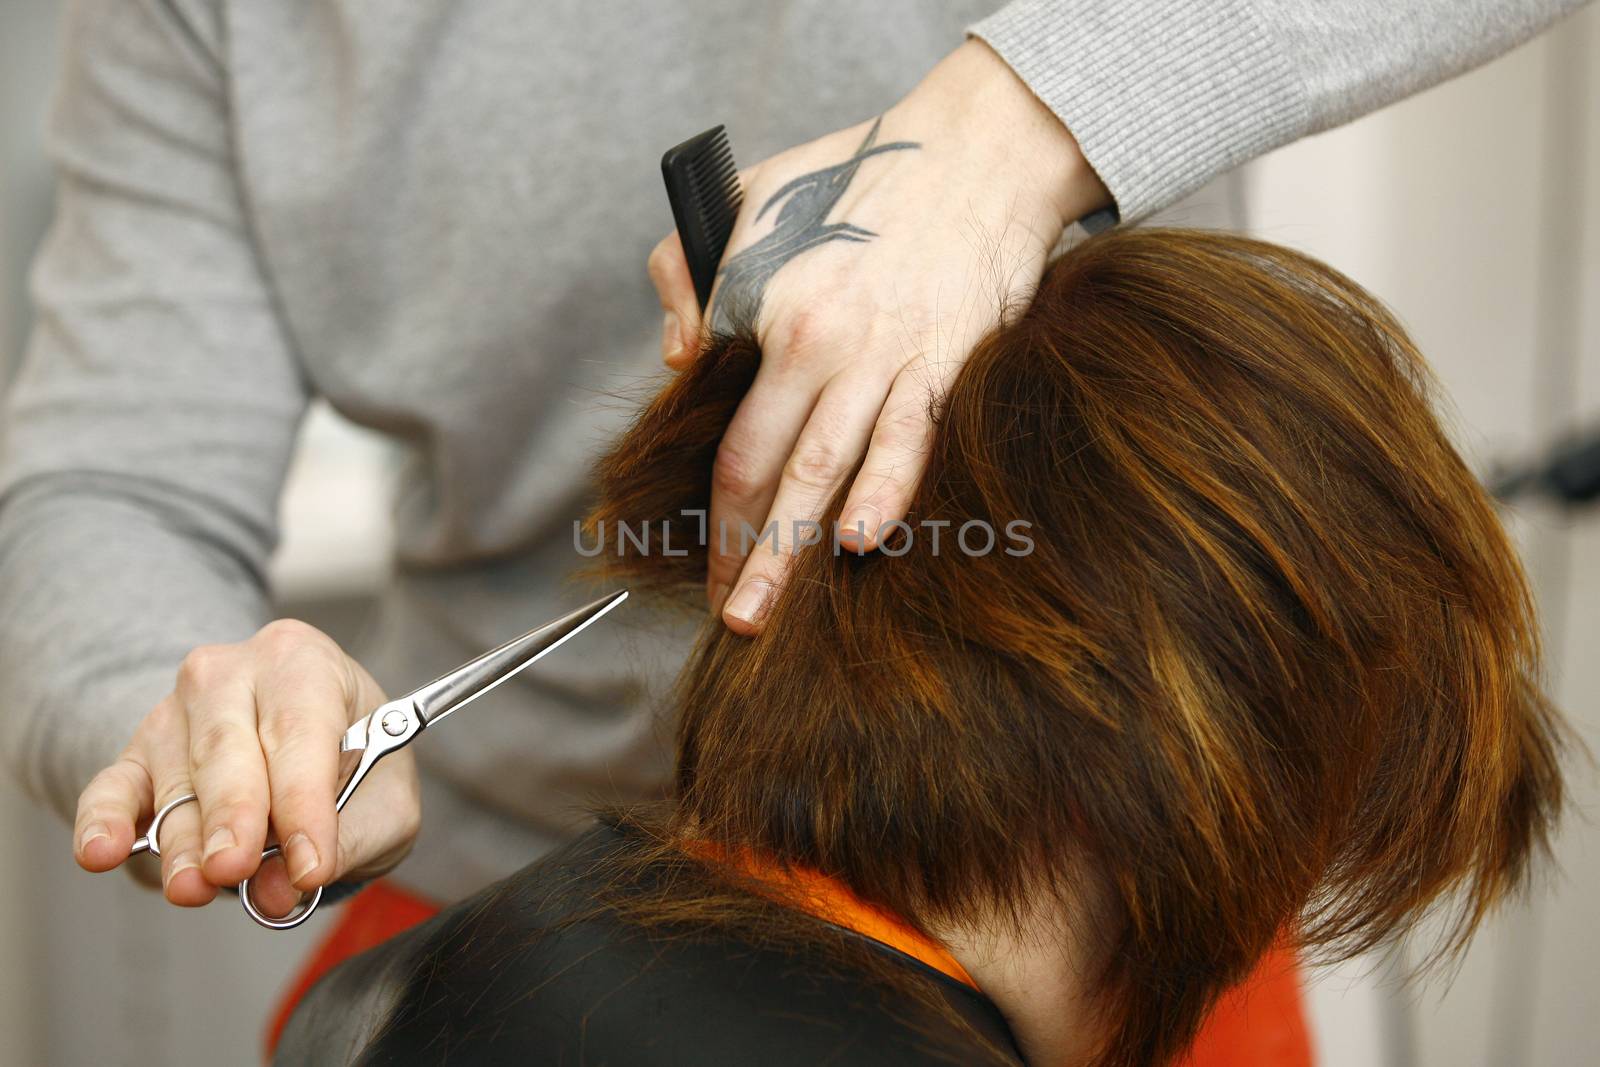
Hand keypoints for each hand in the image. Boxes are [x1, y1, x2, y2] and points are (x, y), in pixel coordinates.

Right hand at [72, 619, 419, 916]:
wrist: (313, 743)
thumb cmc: (355, 760)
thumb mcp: (385, 799)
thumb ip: (345, 841)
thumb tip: (280, 890)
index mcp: (304, 663)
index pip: (301, 730)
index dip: (304, 801)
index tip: (311, 863)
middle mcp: (233, 673)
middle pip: (227, 748)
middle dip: (231, 814)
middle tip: (234, 867)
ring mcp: (176, 712)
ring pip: (177, 781)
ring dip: (182, 840)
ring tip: (194, 886)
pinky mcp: (138, 756)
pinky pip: (114, 788)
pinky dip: (104, 822)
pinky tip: (101, 851)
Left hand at [648, 39, 1109, 632]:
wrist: (976, 148)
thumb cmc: (857, 177)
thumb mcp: (746, 199)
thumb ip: (690, 272)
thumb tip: (678, 358)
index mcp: (768, 314)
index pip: (729, 441)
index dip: (713, 517)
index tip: (708, 567)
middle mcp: (819, 345)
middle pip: (769, 474)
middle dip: (744, 556)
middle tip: (733, 620)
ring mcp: (886, 357)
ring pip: (828, 472)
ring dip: (794, 551)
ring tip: (770, 613)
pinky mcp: (947, 359)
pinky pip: (911, 439)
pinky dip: (884, 491)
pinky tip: (858, 541)